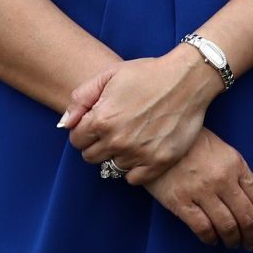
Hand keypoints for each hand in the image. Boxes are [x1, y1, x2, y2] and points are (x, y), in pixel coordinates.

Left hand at [59, 46, 223, 184]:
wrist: (187, 79)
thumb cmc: (147, 73)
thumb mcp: (109, 75)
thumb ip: (81, 98)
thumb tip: (65, 124)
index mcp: (102, 119)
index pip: (76, 140)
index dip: (84, 131)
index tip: (96, 123)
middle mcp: (118, 141)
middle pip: (91, 157)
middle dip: (97, 144)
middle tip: (114, 130)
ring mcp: (138, 154)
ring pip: (112, 167)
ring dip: (117, 155)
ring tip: (131, 136)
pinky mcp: (158, 162)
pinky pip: (133, 179)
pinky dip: (134, 168)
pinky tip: (141, 150)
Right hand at [145, 129, 252, 249]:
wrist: (158, 139)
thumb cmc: (192, 144)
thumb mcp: (222, 151)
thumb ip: (237, 173)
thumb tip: (250, 203)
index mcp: (235, 164)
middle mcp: (222, 178)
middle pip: (247, 217)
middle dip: (252, 236)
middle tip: (250, 243)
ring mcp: (201, 191)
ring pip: (227, 227)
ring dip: (233, 240)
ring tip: (232, 243)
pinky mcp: (181, 202)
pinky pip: (203, 228)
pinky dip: (211, 238)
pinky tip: (212, 239)